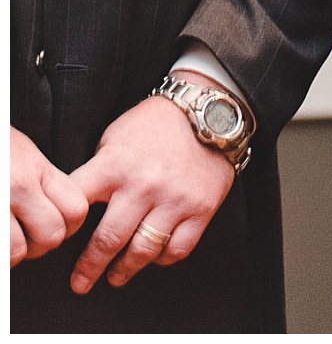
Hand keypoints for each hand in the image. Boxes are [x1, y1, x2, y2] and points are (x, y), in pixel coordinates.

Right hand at [10, 127, 89, 266]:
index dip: (68, 225)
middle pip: (51, 237)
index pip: (76, 210)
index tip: (54, 223)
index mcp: (35, 169)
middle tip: (25, 235)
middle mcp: (17, 188)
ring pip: (17, 254)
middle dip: (39, 244)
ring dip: (11, 253)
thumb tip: (65, 216)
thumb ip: (45, 182)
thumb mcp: (24, 153)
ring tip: (5, 236)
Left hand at [68, 95, 233, 291]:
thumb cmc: (155, 124)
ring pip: (142, 252)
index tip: (61, 241)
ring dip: (123, 270)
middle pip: (108, 241)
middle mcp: (144, 186)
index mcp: (116, 165)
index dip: (63, 228)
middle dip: (89, 268)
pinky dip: (162, 258)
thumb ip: (98, 170)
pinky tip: (153, 255)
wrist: (208, 112)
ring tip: (115, 276)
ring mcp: (174, 199)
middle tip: (80, 283)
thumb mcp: (115, 136)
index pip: (77, 205)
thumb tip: (78, 205)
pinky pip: (177, 249)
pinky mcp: (201, 209)